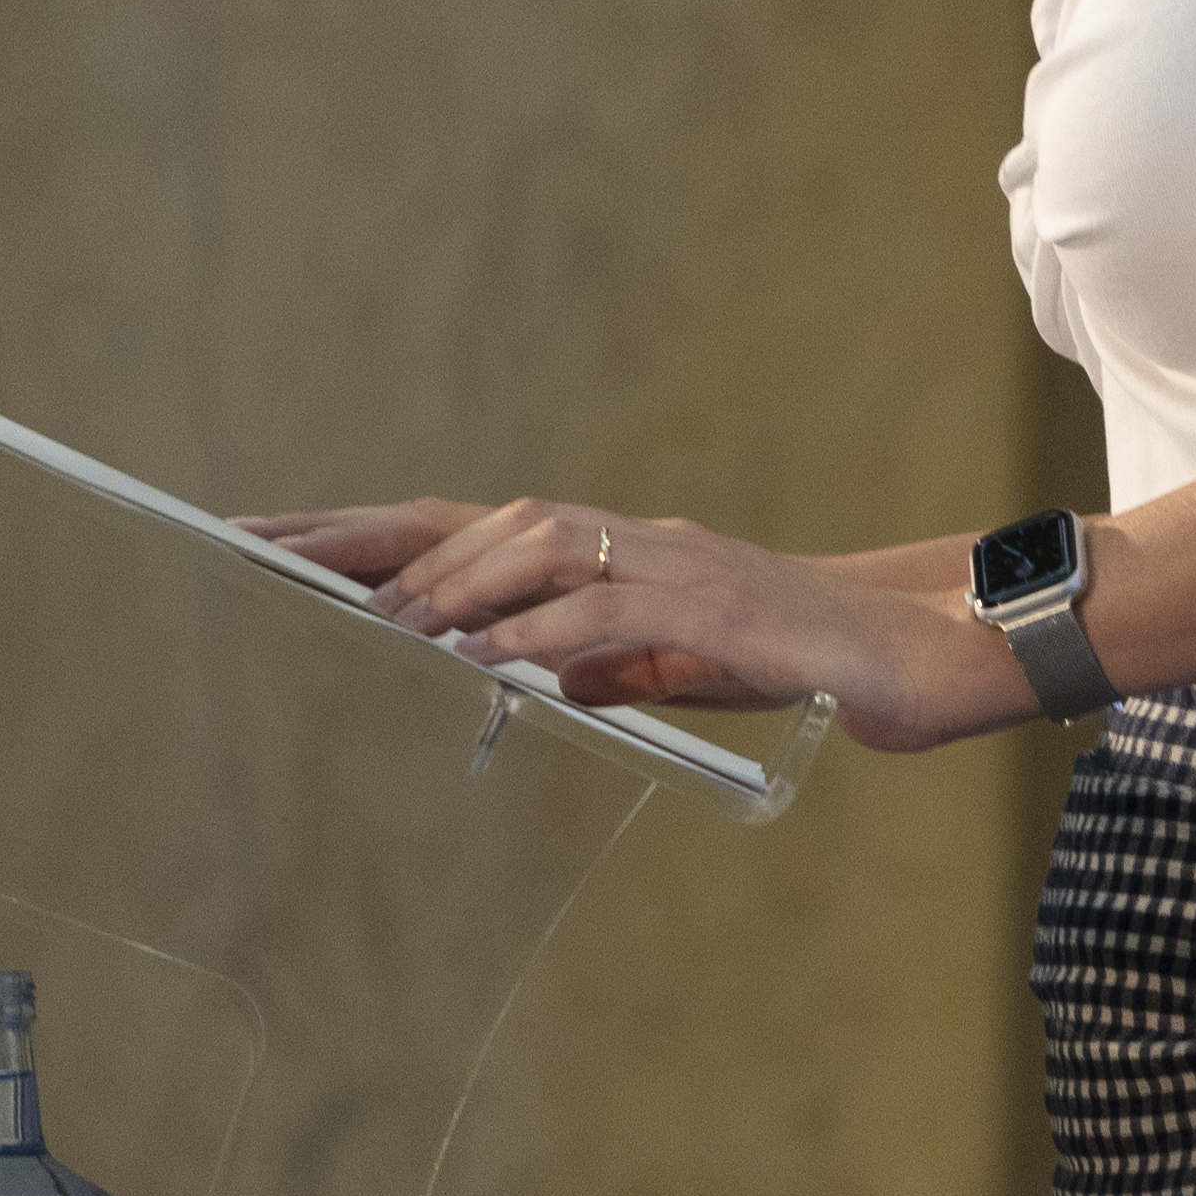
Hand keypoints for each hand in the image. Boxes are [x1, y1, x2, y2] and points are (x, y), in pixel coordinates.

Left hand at [230, 494, 1035, 753]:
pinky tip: (483, 655)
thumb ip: (613, 668)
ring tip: (373, 617)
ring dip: (448, 579)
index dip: (377, 537)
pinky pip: (607, 609)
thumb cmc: (810, 661)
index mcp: (621, 556)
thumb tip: (535, 677)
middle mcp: (639, 539)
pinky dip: (536, 627)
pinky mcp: (718, 606)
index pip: (477, 532)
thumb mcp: (686, 675)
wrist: (927, 650)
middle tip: (268, 551)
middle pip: (480, 518)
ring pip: (536, 543)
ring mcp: (679, 563)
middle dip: (370, 534)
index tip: (280, 547)